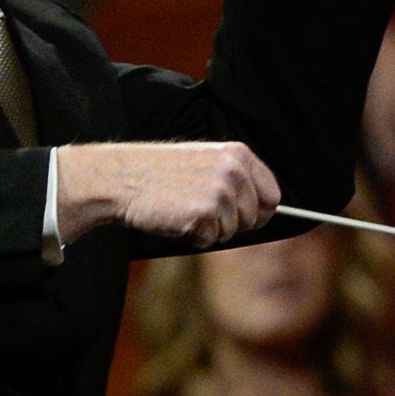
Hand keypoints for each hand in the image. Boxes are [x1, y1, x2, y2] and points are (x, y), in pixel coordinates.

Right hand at [56, 140, 280, 246]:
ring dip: (209, 230)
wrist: (121, 178)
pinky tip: (176, 219)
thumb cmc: (161, 173)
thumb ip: (234, 178)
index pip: (272, 194)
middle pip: (254, 218)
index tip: (248, 219)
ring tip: (184, 210)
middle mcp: (234, 171)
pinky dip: (193, 238)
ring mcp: (219, 193)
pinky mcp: (203, 214)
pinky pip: (209, 241)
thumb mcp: (205, 162)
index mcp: (238, 155)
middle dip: (231, 224)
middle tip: (201, 213)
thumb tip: (262, 210)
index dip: (260, 212)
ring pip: (231, 232)